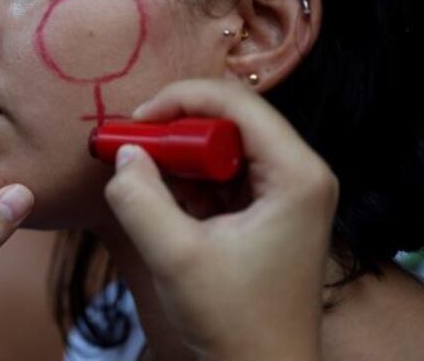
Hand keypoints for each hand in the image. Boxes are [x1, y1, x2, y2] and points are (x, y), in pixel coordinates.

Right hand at [105, 79, 337, 360]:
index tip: (136, 124)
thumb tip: (123, 153)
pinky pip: (223, 172)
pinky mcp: (269, 209)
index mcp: (297, 175)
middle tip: (134, 150)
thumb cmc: (235, 323)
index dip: (180, 100)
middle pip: (231, 118)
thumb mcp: (175, 257)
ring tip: (146, 181)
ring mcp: (287, 191)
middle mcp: (300, 173)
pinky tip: (165, 202)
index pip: (237, 102)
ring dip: (180, 155)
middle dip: (176, 129)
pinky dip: (189, 179)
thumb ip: (140, 199)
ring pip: (224, 144)